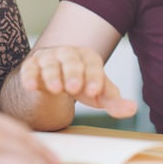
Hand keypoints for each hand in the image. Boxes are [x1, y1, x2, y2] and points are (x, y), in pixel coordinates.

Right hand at [18, 46, 137, 118]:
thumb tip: (132, 109)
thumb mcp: (98, 94)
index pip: (93, 65)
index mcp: (88, 58)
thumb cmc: (81, 85)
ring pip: (50, 63)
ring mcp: (49, 58)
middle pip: (71, 60)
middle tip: (75, 88)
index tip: (95, 91)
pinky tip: (31, 86)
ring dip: (52, 75)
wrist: (54, 80)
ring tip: (56, 89)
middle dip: (73, 73)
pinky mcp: (31, 66)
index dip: (94, 77)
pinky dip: (30, 76)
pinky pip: (30, 69)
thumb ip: (114, 101)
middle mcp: (68, 54)